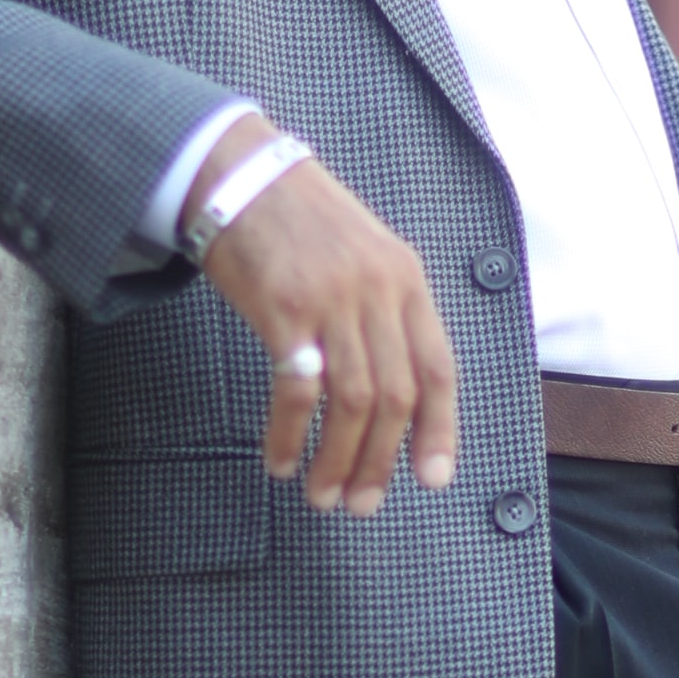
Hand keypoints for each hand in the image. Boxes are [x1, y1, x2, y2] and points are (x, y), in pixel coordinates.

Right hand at [189, 117, 461, 514]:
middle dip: (381, 461)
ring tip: (322, 496)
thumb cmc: (298, 222)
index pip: (439, 368)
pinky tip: (281, 461)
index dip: (439, 430)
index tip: (432, 478)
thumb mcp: (363, 256)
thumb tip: (392, 393)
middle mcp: (379, 290)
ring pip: (353, 402)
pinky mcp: (284, 309)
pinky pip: (297, 391)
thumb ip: (384, 314)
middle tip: (361, 504)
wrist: (239, 173)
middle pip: (396, 396)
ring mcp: (332, 299)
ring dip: (337, 460)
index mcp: (407, 280)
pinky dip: (291, 436)